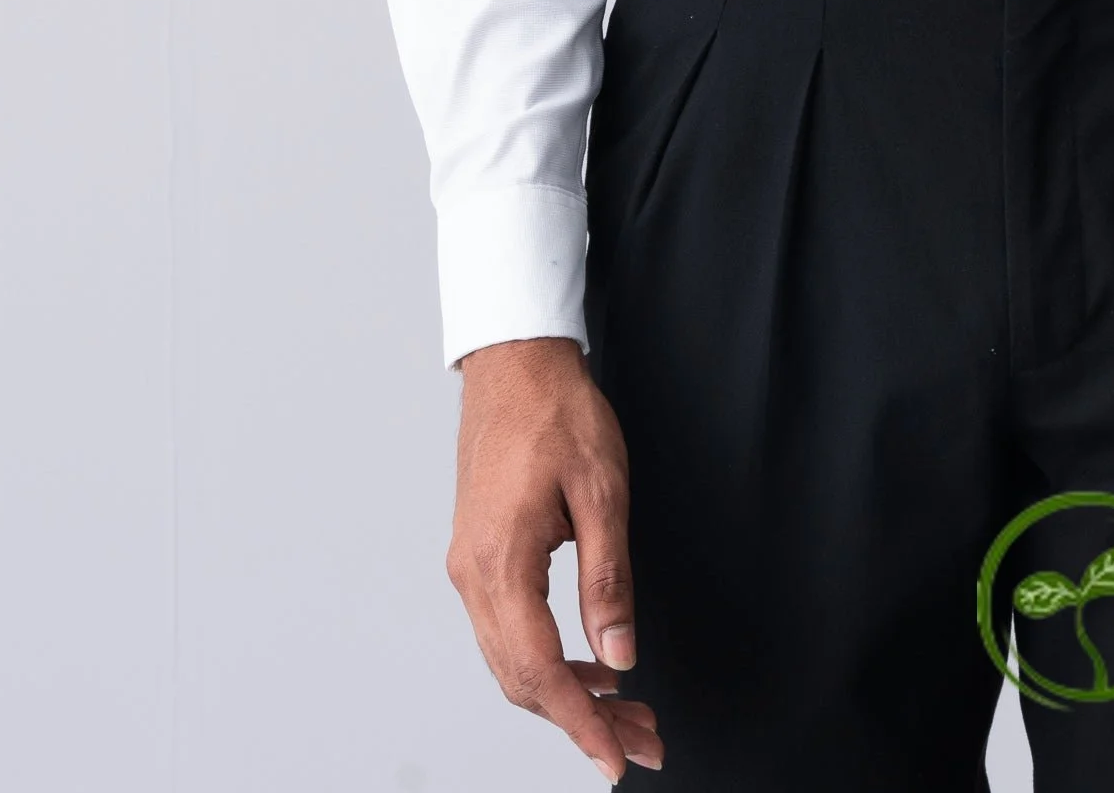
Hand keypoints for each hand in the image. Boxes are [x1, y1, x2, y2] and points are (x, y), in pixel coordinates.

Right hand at [447, 335, 663, 780]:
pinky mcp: (478, 556)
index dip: (582, 724)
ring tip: (627, 709)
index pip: (541, 672)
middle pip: (523, 680)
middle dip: (584, 719)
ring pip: (513, 661)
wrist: (514, 361)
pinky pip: (508, 632)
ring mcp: (470, 567)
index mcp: (501, 563)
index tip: (616, 759)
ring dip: (567, 694)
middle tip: (643, 738)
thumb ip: (609, 578)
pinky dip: (548, 660)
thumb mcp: (603, 490)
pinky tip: (590, 661)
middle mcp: (474, 576)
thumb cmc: (558, 411)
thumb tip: (621, 656)